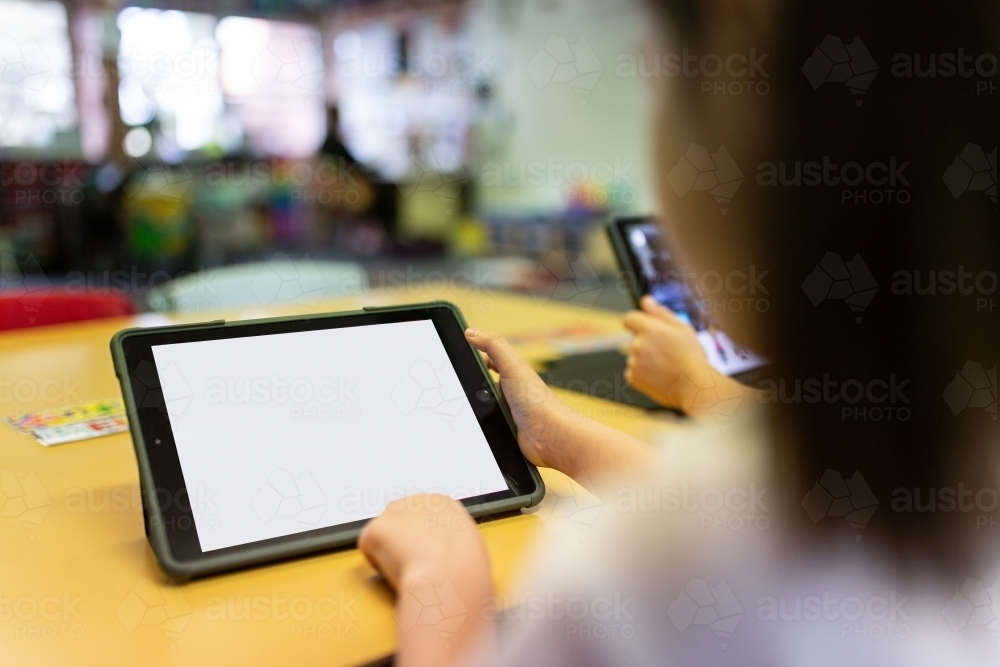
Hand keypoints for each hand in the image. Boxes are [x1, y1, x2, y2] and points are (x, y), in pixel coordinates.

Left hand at [359, 494, 492, 666]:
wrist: (448, 574)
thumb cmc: (463, 568)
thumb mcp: (469, 545)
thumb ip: (451, 540)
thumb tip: (443, 550)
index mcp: (444, 503)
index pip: (425, 516)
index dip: (423, 537)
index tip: (425, 553)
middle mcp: (417, 501)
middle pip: (401, 520)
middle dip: (403, 540)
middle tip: (412, 564)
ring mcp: (394, 512)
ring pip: (385, 533)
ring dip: (389, 549)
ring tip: (406, 569)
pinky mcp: (375, 528)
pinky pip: (369, 547)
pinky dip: (376, 561)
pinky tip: (393, 570)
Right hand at [464, 328, 567, 468]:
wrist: (548, 436)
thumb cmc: (537, 401)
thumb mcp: (512, 366)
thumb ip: (493, 345)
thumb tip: (472, 332)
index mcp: (511, 372)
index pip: (487, 359)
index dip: (473, 357)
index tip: (456, 355)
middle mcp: (509, 390)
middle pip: (480, 383)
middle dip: (468, 385)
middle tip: (457, 385)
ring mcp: (506, 409)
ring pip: (480, 404)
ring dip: (472, 406)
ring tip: (462, 406)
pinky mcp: (504, 427)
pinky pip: (484, 423)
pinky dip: (478, 423)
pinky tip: (475, 423)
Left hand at [623, 295, 748, 417]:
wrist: (694, 385)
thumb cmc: (692, 356)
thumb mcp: (682, 328)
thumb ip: (660, 313)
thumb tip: (646, 300)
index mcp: (649, 329)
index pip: (629, 318)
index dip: (637, 323)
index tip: (647, 330)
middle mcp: (638, 344)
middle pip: (635, 339)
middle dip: (647, 344)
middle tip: (667, 353)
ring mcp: (634, 362)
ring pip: (635, 356)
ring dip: (646, 360)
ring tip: (667, 366)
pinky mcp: (633, 378)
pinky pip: (633, 372)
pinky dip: (643, 374)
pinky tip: (660, 375)